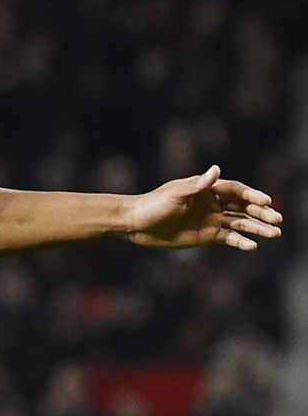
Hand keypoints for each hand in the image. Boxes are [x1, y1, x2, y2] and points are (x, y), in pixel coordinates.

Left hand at [125, 165, 281, 250]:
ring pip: (240, 223)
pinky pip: (228, 238)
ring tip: (276, 234)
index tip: (267, 201)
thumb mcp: (175, 194)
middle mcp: (211, 203)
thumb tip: (216, 169)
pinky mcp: (206, 235)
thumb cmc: (153, 204)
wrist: (136, 224)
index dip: (252, 195)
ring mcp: (210, 219)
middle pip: (243, 206)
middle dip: (261, 212)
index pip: (235, 190)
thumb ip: (198, 185)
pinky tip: (252, 246)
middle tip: (278, 219)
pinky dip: (241, 242)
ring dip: (257, 227)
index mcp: (205, 189)